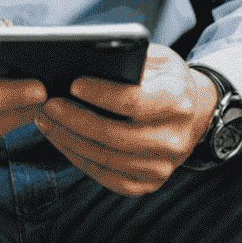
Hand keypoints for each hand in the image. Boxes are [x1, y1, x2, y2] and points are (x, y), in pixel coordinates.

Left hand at [34, 45, 217, 196]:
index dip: (100, 94)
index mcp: (177, 101)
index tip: (73, 84)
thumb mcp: (157, 58)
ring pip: (106, 158)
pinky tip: (62, 140)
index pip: (133, 102)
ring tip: (47, 120)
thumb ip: (130, 59)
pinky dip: (79, 158)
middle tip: (48, 104)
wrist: (194, 114)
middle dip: (75, 119)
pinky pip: (107, 176)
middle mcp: (174, 139)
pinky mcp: (148, 184)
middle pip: (114, 134)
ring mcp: (162, 167)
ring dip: (70, 140)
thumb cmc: (166, 80)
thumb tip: (86, 60)